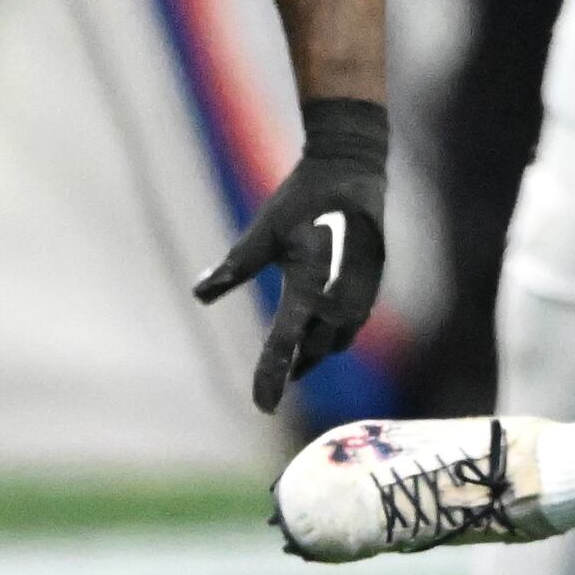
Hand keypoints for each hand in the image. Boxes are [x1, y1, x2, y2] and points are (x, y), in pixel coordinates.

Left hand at [193, 97, 390, 412]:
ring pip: (340, 339)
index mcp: (311, 279)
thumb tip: (200, 294)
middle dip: (296, 367)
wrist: (352, 167)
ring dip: (318, 354)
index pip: (286, 340)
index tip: (262, 406)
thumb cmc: (303, 196)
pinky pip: (354, 322)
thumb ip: (236, 265)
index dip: (271, 374)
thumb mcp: (264, 229)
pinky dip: (336, 335)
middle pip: (317, 348)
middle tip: (273, 384)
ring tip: (296, 364)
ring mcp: (364, 287)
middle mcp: (342, 290)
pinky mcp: (373, 280)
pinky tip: (321, 333)